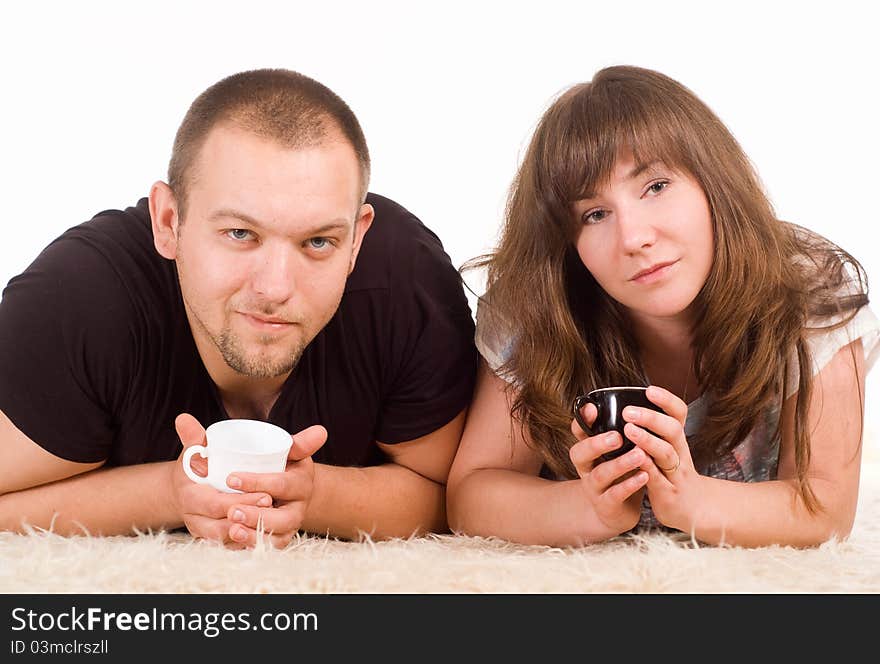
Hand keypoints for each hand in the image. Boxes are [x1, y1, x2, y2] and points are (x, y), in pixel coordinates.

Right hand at [170, 413, 273, 548]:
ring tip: (275, 521)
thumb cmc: (197, 463)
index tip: (266, 495)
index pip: (214, 505)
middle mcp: (194, 518)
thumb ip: (197, 435)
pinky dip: (249, 545)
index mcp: (189, 495)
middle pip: (224, 525)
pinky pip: (232, 549)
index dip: (240, 502)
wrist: (189, 485)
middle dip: (251, 517)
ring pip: (230, 541)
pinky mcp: (216, 541)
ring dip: (252, 534)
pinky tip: (268, 536)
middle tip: (274, 504)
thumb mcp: (197, 448)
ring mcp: (205, 532)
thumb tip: (182, 416)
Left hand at [223, 424, 327, 548]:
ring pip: (276, 537)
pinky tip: (233, 539)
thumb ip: (300, 442)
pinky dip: (250, 546)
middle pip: (283, 518)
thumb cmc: (284, 465)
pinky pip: (267, 548)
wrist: (287, 487)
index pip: (282, 484)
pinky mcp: (278, 539)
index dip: (258, 483)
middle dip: (257, 516)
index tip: (231, 478)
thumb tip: (321, 431)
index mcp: (302, 483)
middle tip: (232, 511)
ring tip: (232, 529)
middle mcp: (299, 508)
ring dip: (253, 535)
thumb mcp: (291, 451)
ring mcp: (289, 526)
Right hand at [569, 402, 648, 535]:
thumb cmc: (622, 473)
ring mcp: (594, 487)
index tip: (594, 408)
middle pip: (579, 453)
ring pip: (599, 474)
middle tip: (617, 436)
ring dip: (619, 464)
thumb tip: (642, 401)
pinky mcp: (606, 505)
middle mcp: (586, 467)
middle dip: (596, 443)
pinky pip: (614, 495)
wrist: (619, 511)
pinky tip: (644, 476)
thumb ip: (625, 431)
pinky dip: (629, 485)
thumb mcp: (619, 450)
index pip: (579, 431)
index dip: (583, 420)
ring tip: (639, 454)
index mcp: (589, 449)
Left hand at [622, 385, 698, 529]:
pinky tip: (635, 459)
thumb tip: (627, 406)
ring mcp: (676, 474)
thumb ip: (651, 430)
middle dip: (652, 418)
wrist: (693, 509)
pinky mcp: (668, 494)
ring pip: (667, 453)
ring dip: (648, 440)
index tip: (649, 390)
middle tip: (628, 411)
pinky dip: (647, 468)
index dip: (667, 400)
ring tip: (629, 430)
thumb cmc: (672, 474)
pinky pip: (658, 479)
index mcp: (676, 439)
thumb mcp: (665, 449)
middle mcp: (680, 453)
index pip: (679, 414)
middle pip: (673, 430)